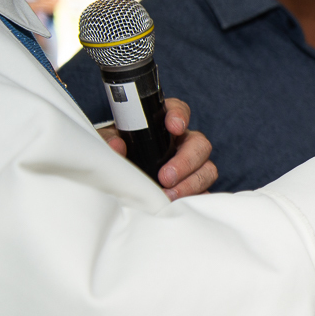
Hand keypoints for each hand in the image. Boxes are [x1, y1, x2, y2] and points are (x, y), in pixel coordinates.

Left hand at [100, 98, 216, 199]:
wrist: (118, 178)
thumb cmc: (117, 154)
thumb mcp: (108, 142)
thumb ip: (109, 140)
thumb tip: (117, 146)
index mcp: (163, 126)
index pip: (178, 110)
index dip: (180, 116)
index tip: (174, 127)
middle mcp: (183, 144)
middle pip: (200, 144)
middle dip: (186, 161)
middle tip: (166, 177)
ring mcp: (192, 167)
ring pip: (207, 170)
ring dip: (190, 184)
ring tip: (168, 196)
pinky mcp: (194, 188)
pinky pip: (205, 192)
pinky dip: (195, 198)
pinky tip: (178, 205)